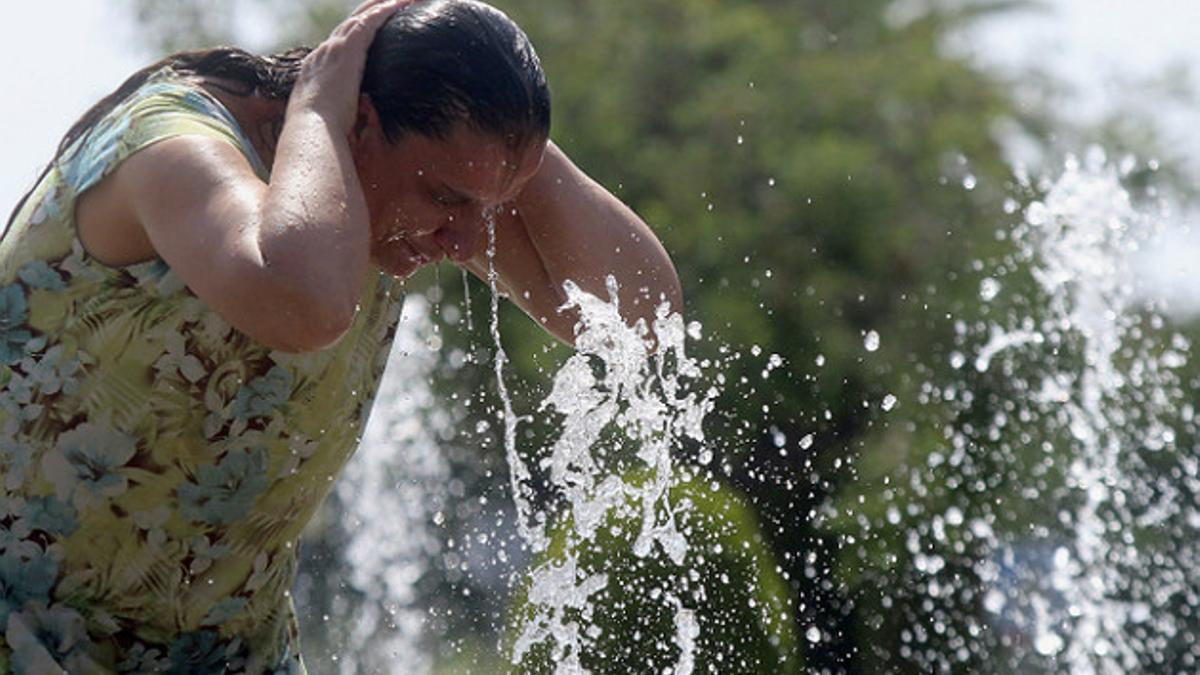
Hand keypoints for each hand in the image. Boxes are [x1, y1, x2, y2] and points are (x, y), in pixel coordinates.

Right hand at [288, 0, 414, 133]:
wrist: (311, 128)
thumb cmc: (318, 135)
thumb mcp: (327, 123)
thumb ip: (338, 118)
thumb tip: (350, 130)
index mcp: (316, 70)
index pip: (336, 45)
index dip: (352, 33)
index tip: (365, 27)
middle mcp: (323, 54)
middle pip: (348, 24)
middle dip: (367, 11)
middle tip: (386, 2)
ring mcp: (334, 49)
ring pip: (361, 18)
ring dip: (381, 5)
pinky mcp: (348, 50)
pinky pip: (370, 22)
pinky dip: (386, 10)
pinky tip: (402, 3)